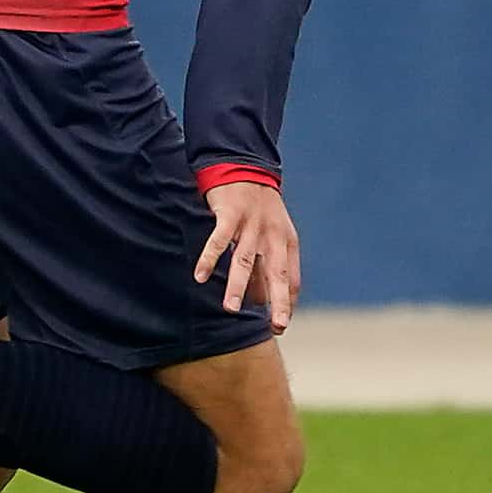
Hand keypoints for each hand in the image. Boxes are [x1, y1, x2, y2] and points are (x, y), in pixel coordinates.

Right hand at [195, 182, 301, 334]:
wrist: (245, 166)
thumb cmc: (260, 206)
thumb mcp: (274, 232)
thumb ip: (270, 263)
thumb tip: (261, 300)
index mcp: (286, 241)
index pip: (291, 277)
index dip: (287, 300)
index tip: (280, 323)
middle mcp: (271, 235)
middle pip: (275, 273)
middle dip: (277, 301)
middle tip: (277, 326)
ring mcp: (250, 225)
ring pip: (244, 261)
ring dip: (237, 286)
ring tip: (231, 310)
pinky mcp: (229, 215)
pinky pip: (218, 241)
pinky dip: (209, 259)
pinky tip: (200, 277)